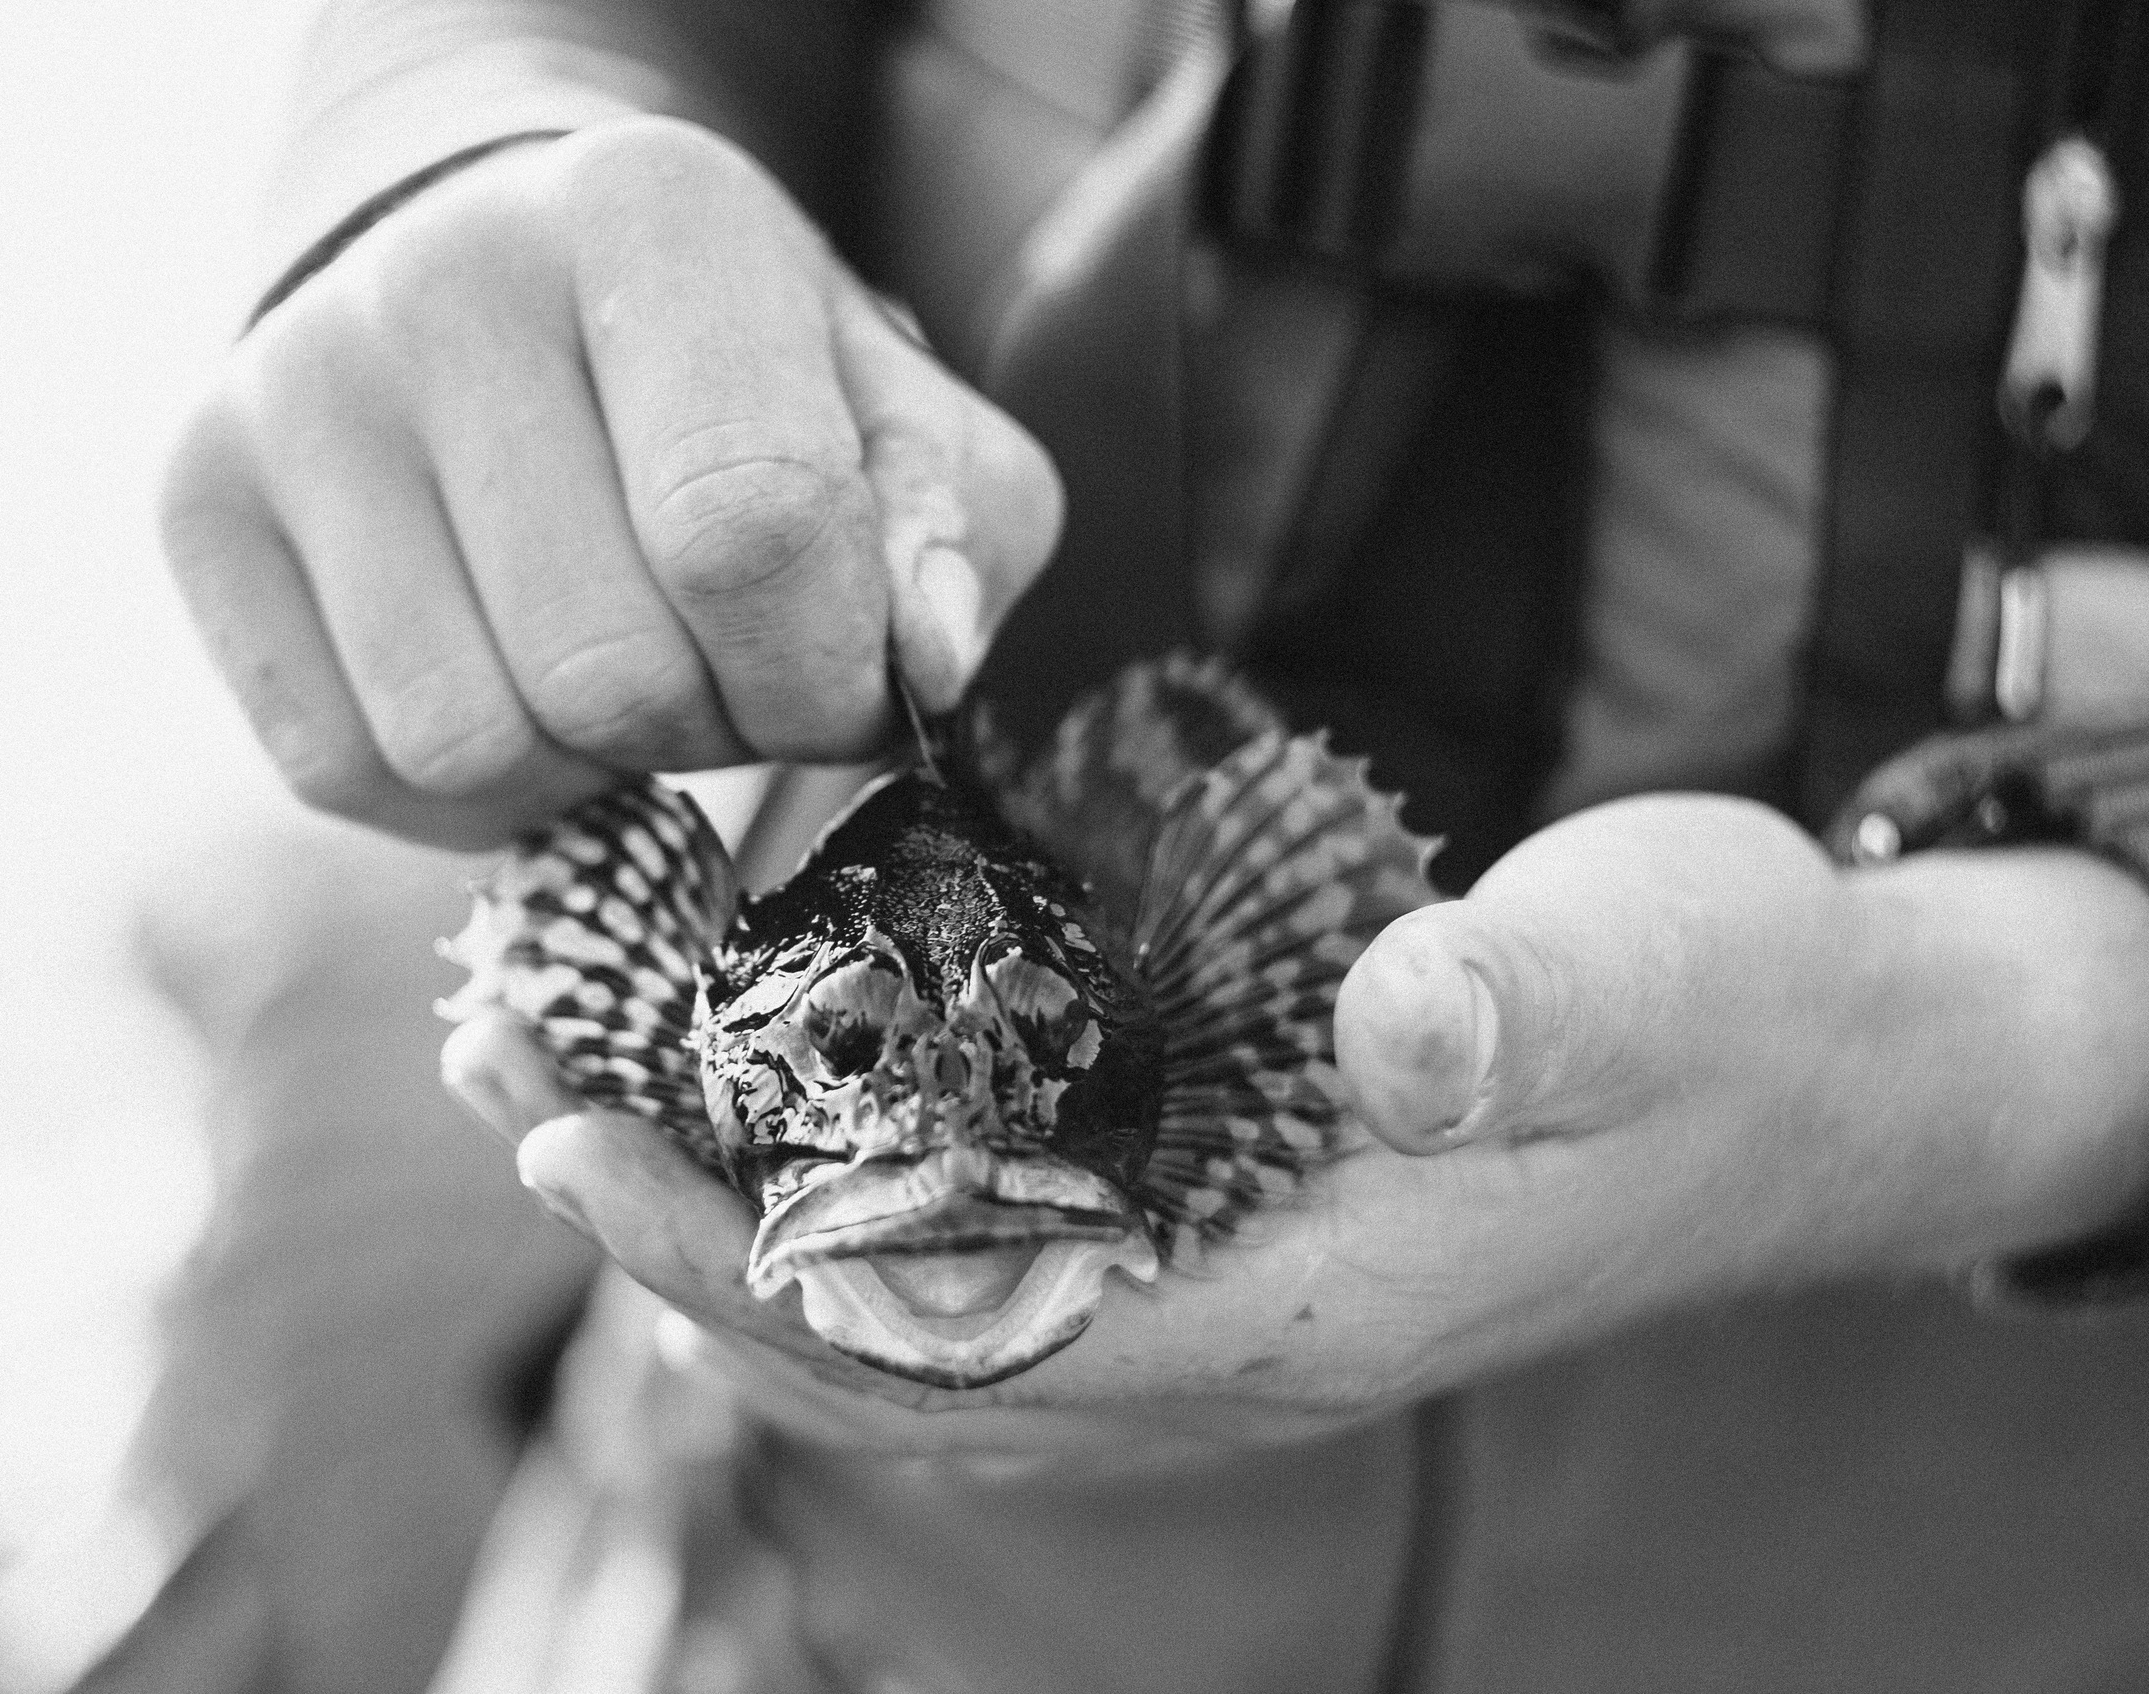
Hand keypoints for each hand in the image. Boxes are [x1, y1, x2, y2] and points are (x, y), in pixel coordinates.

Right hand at [162, 118, 1060, 850]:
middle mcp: (442, 278)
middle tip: (715, 660)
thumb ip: (950, 536)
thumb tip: (925, 667)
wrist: (502, 277)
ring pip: (467, 741)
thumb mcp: (894, 416)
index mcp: (652, 214)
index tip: (833, 671)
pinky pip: (346, 768)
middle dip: (704, 726)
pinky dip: (464, 787)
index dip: (819, 673)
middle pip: (604, 673)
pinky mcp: (196, 496)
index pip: (746, 536)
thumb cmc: (734, 370)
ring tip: (611, 658)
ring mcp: (294, 388)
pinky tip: (510, 683)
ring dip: (582, 764)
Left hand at [447, 793, 2148, 1465]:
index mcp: (1297, 1300)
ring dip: (728, 1214)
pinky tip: (755, 1101)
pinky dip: (833, 1187)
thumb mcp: (1661, 973)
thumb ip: (1528, 1009)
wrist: (1805, 1070)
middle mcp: (1220, 1331)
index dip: (755, 1263)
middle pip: (887, 1343)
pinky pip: (970, 1248)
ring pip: (907, 1311)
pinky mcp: (1203, 1223)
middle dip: (681, 1233)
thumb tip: (1406, 1033)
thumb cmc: (1727, 1014)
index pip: (965, 1334)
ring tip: (574, 1090)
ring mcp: (1206, 1291)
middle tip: (512, 1088)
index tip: (580, 1148)